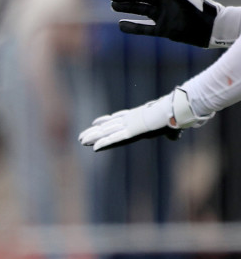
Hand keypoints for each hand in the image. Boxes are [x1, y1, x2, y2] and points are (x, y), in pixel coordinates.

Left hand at [78, 87, 211, 151]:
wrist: (177, 110)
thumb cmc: (176, 117)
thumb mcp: (173, 128)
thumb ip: (172, 133)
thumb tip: (175, 137)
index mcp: (138, 117)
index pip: (118, 120)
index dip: (106, 121)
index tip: (95, 123)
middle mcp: (130, 120)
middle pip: (108, 127)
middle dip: (94, 132)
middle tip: (81, 137)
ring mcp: (130, 125)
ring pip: (107, 132)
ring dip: (94, 137)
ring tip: (80, 141)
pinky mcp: (132, 131)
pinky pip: (116, 139)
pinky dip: (106, 143)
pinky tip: (95, 148)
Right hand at [109, 0, 218, 47]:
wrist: (211, 28)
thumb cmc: (197, 9)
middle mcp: (165, 2)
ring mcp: (163, 16)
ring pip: (140, 10)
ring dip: (127, 8)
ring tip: (113, 7)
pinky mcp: (164, 29)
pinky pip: (144, 28)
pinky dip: (132, 27)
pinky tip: (121, 25)